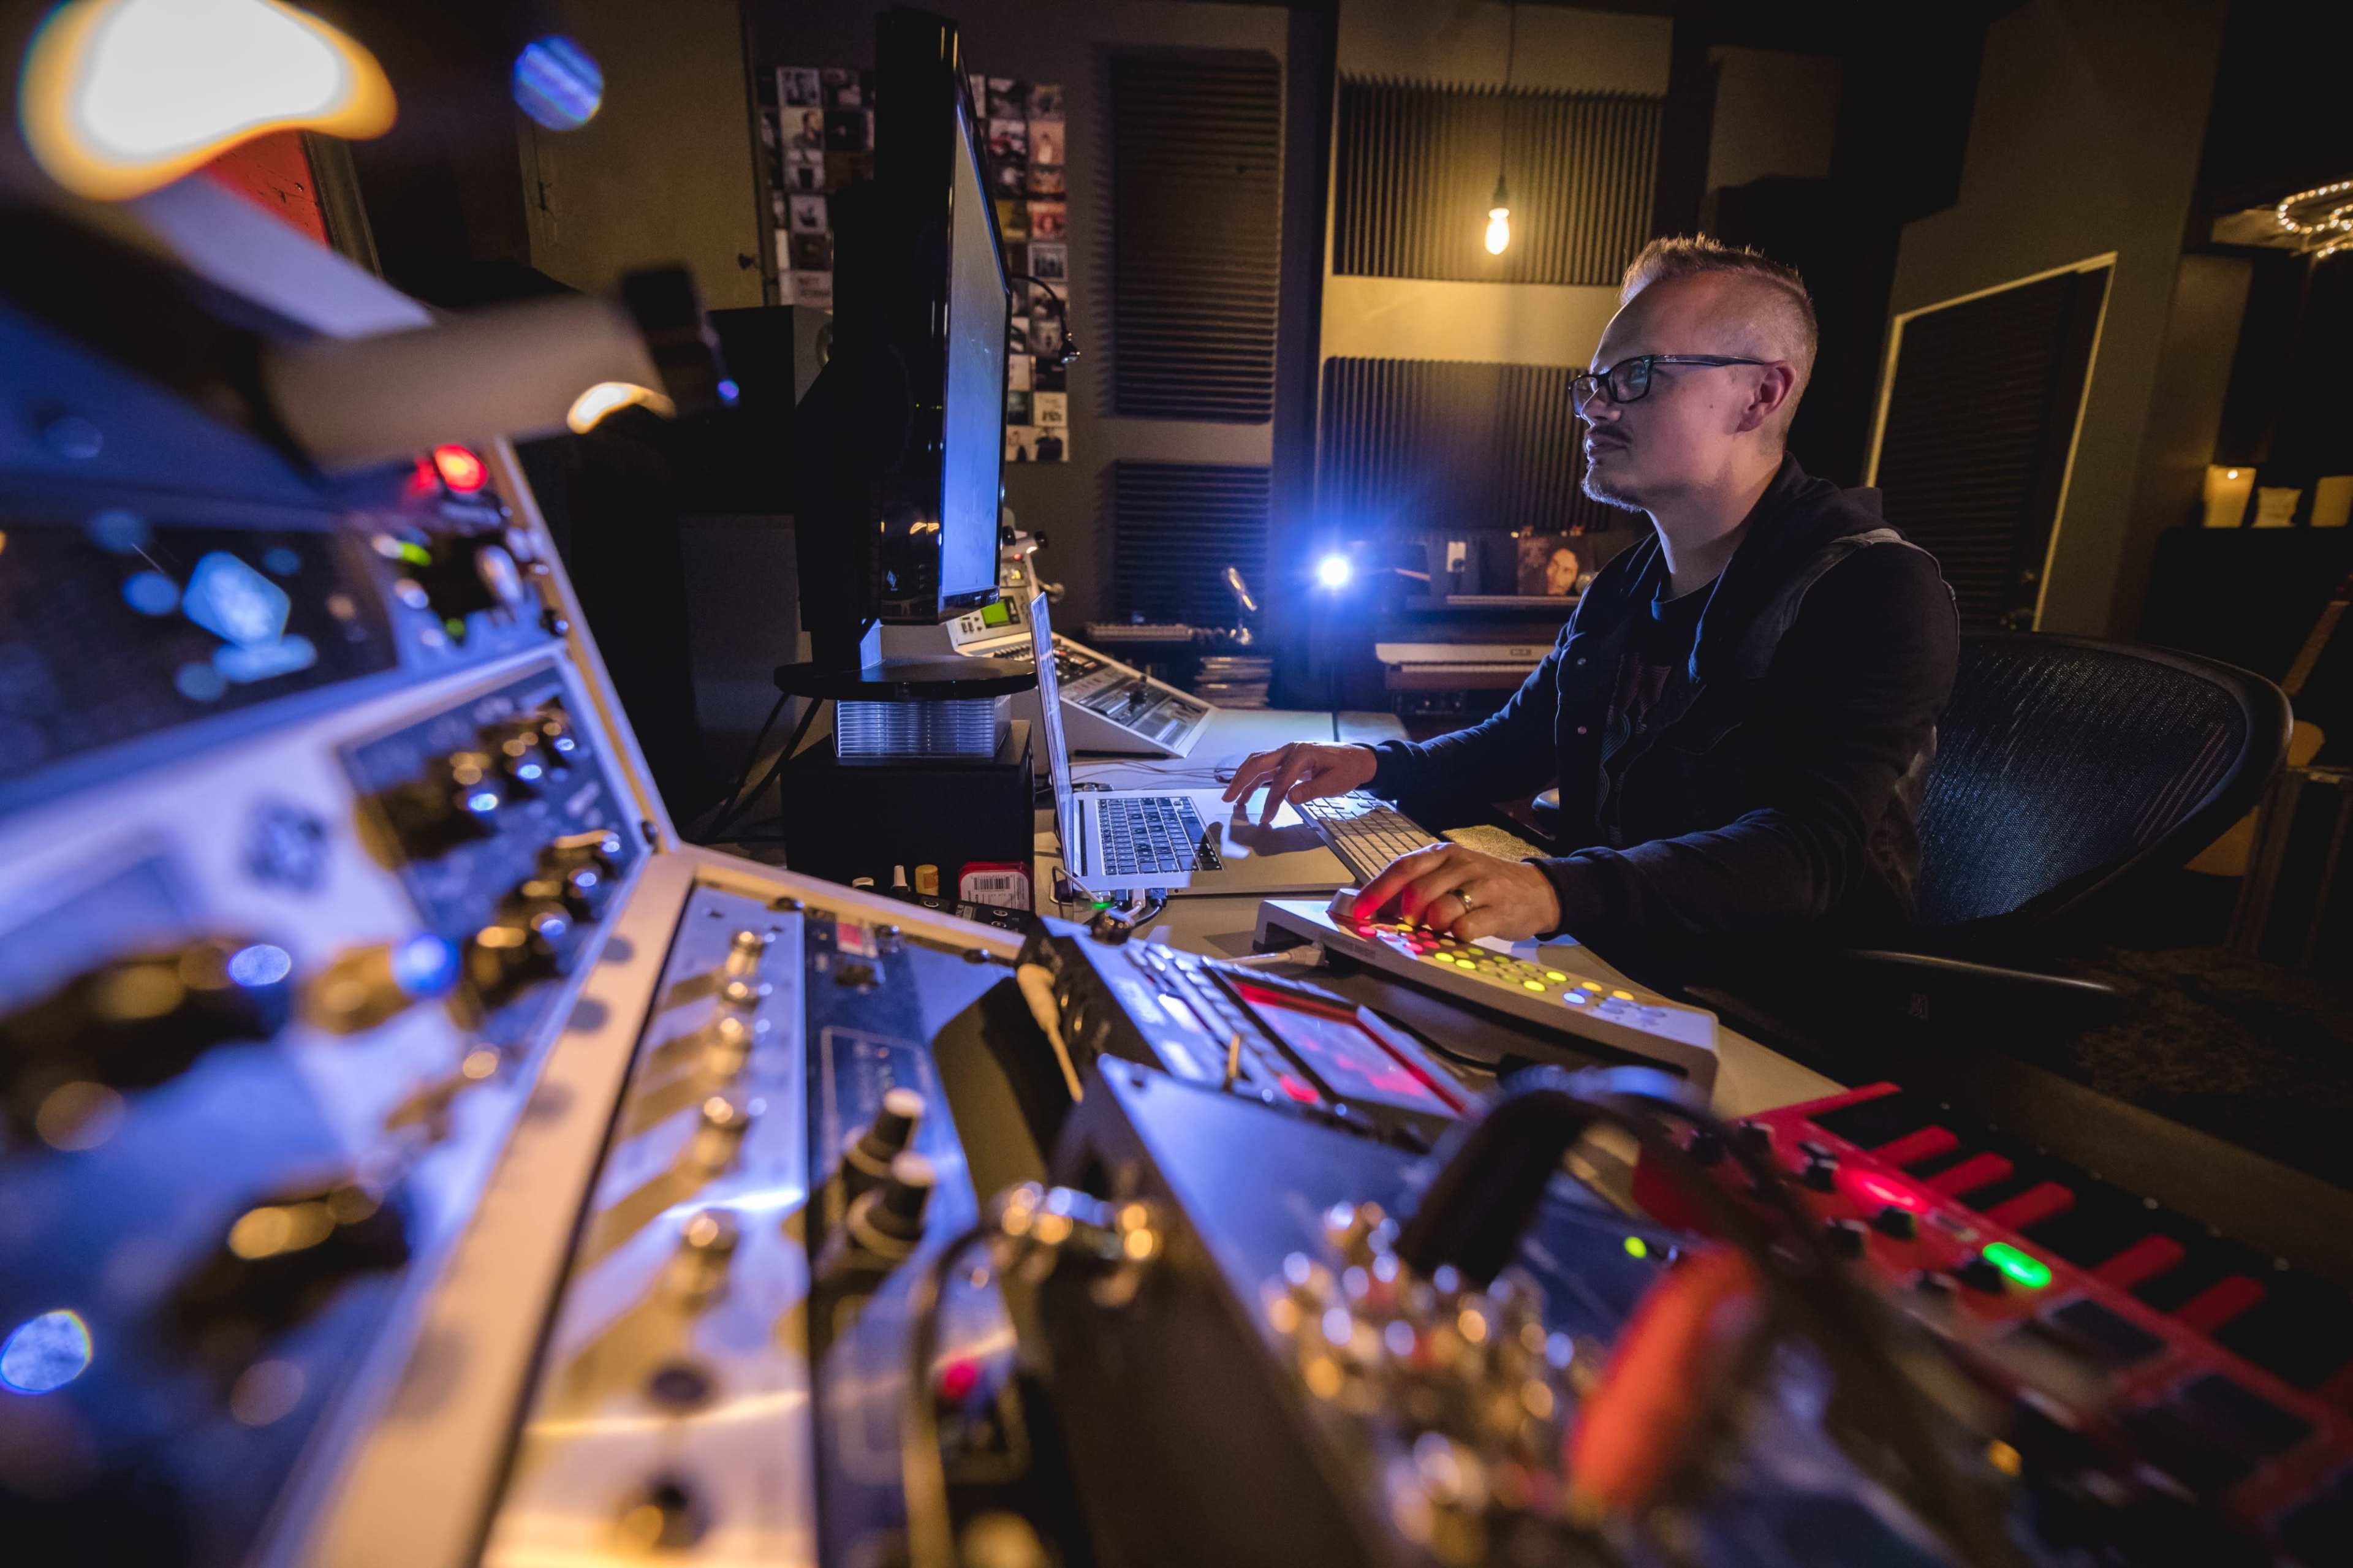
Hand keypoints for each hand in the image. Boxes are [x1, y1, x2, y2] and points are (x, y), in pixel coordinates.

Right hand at [1220, 743, 1379, 826]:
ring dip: (1243, 780)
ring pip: (1258, 764)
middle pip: (1258, 763)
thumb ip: (1312, 790)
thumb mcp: (1334, 783)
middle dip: (1241, 781)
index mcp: (1302, 753)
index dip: (1272, 800)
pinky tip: (1247, 795)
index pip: (1280, 779)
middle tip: (1227, 798)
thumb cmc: (1347, 770)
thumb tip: (1289, 798)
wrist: (1357, 759)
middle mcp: (1290, 750)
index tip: (1266, 818)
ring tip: (1232, 799)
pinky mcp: (1287, 761)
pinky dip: (1254, 781)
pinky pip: (1266, 769)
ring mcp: (1287, 754)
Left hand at [1355, 843, 1562, 942]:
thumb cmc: (1485, 885)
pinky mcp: (1499, 910)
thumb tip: (1377, 908)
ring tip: (1441, 928)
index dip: (1376, 891)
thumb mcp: (1452, 875)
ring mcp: (1481, 886)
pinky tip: (1463, 934)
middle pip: (1416, 891)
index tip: (1358, 911)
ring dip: (1431, 927)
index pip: (1402, 868)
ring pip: (1439, 910)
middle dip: (1407, 914)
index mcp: (1443, 853)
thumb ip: (1419, 886)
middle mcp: (1460, 864)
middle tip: (1414, 924)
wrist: (1538, 890)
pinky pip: (1465, 928)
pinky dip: (1456, 936)